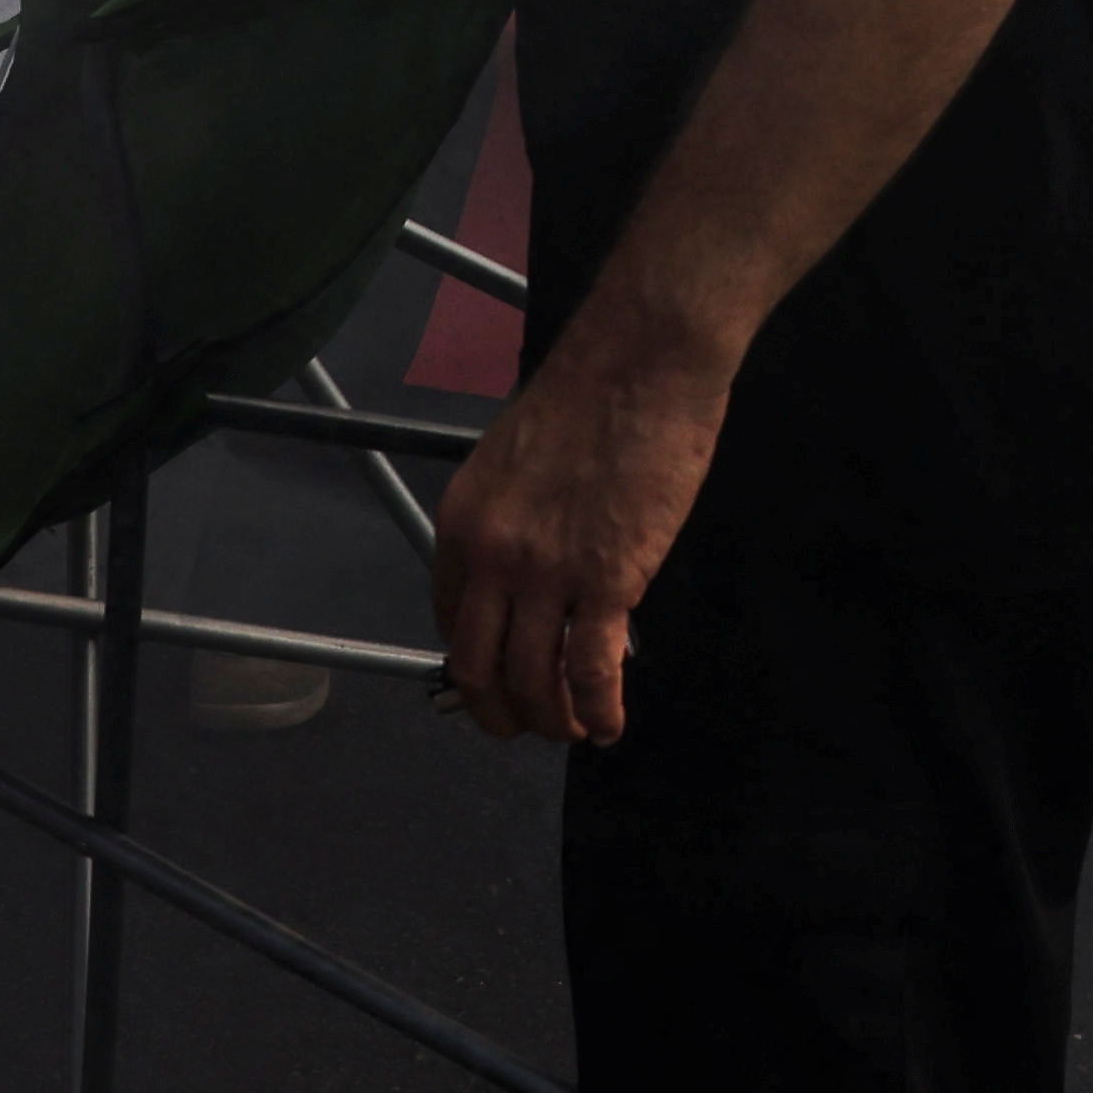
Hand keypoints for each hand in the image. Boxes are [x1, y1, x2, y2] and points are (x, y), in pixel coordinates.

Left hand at [429, 314, 725, 743]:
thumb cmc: (590, 393)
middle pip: (479, 666)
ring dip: (552, 720)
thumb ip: (508, 520)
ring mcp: (546, 572)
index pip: (450, 620)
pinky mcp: (607, 580)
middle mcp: (492, 555)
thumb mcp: (515, 459)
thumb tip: (526, 566)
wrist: (641, 361)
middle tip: (524, 726)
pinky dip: (598, 710)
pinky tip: (609, 725)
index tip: (495, 679)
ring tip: (573, 731)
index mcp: (463, 522)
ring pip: (533, 680)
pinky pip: (592, 669)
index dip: (472, 663)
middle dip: (499, 712)